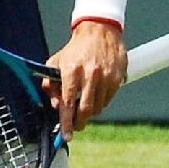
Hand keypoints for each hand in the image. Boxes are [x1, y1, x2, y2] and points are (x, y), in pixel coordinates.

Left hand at [43, 21, 126, 140]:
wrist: (99, 31)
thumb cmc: (75, 50)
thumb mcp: (56, 62)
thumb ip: (51, 85)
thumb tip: (57, 106)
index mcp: (71, 70)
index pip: (68, 103)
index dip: (66, 122)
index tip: (66, 136)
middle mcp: (89, 74)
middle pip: (85, 110)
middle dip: (79, 123)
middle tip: (75, 127)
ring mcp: (105, 76)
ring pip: (98, 107)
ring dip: (90, 112)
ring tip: (85, 103)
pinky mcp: (117, 77)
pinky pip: (108, 100)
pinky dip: (101, 102)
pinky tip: (96, 93)